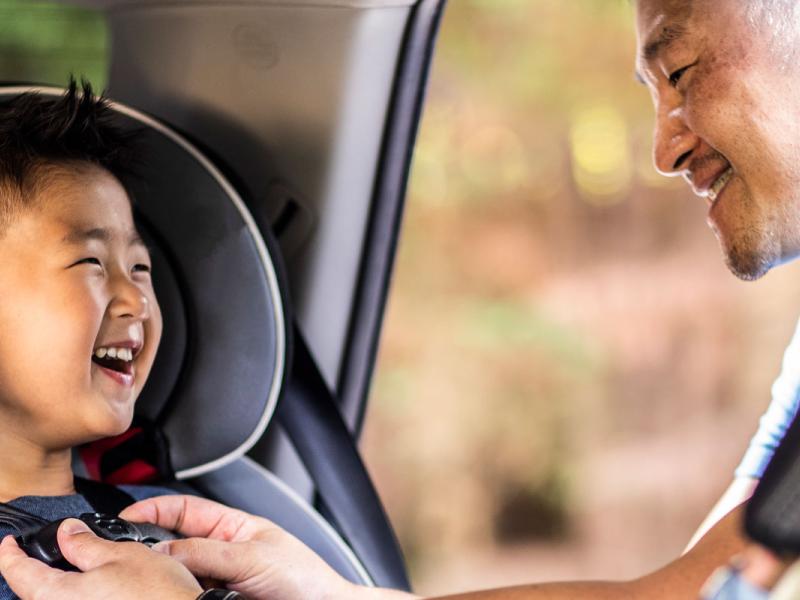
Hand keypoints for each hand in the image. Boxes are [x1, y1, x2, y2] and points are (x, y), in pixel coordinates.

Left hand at [0, 518, 201, 599]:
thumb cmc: (158, 595)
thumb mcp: (123, 554)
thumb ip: (85, 544)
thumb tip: (67, 533)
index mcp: (56, 596)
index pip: (17, 573)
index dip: (9, 553)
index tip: (8, 543)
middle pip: (34, 593)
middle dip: (36, 572)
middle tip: (47, 554)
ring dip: (59, 587)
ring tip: (77, 571)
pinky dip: (79, 598)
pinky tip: (97, 591)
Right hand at [120, 495, 361, 599]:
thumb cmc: (304, 578)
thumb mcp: (251, 557)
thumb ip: (205, 552)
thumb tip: (161, 552)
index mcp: (231, 526)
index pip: (183, 510)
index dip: (152, 510)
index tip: (125, 519)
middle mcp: (219, 552)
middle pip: (173, 545)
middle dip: (151, 549)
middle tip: (132, 559)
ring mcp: (216, 580)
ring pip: (176, 575)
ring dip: (164, 578)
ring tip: (156, 583)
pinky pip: (185, 597)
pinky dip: (175, 595)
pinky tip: (174, 596)